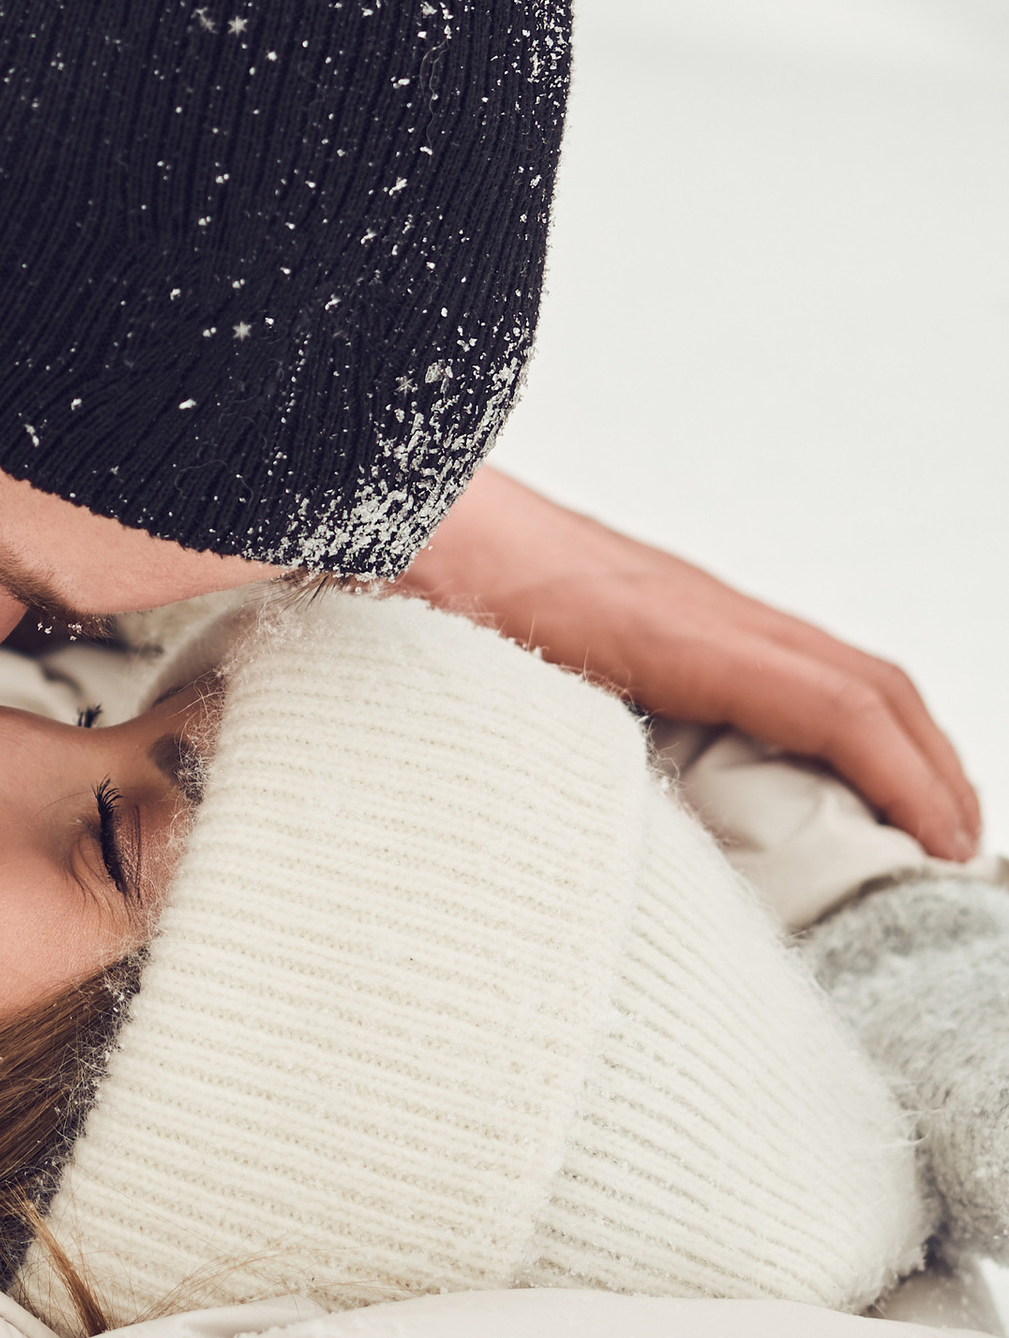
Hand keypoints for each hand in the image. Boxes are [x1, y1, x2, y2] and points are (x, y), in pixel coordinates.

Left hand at [401, 466, 980, 861]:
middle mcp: (695, 607)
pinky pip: (776, 657)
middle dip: (933, 767)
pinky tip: (814, 773)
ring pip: (827, 664)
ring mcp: (682, 602)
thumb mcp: (477, 681)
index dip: (907, 779)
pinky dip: (829, 717)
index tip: (947, 850)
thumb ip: (531, 751)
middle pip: (862, 680)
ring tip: (917, 823)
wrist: (386, 483)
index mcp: (669, 627)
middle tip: (962, 855)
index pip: (833, 701)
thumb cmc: (419, 571)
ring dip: (891, 741)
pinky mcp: (657, 609)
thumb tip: (582, 845)